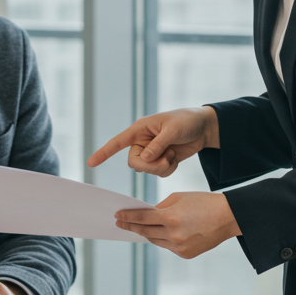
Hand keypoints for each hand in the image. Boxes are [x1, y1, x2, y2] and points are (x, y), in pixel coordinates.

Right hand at [87, 107, 219, 176]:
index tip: (91, 163)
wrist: (204, 127)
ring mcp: (151, 152)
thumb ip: (157, 145)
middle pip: (134, 163)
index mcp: (140, 129)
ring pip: (146, 171)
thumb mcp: (172, 130)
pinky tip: (175, 158)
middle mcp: (142, 141)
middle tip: (166, 159)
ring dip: (161, 167)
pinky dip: (168, 169)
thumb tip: (144, 159)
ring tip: (173, 154)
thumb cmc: (187, 121)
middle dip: (150, 166)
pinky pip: (158, 173)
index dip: (104, 152)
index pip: (118, 142)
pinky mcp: (160, 160)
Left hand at [114, 191, 241, 258]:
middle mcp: (174, 235)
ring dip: (146, 234)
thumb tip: (146, 215)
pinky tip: (158, 233)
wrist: (228, 217)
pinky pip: (168, 246)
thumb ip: (160, 207)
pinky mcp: (186, 254)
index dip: (128, 217)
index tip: (117, 216)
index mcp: (171, 217)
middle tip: (120, 223)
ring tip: (137, 228)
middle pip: (145, 232)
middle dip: (131, 227)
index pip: (142, 218)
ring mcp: (180, 247)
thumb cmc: (203, 202)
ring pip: (155, 241)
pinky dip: (162, 239)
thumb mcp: (178, 197)